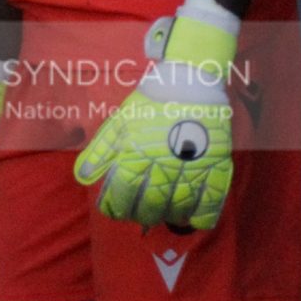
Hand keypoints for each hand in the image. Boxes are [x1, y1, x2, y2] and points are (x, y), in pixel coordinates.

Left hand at [74, 5, 235, 231]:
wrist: (189, 82)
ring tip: (160, 215)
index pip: (123, 191)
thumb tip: (83, 177)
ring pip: (179, 206)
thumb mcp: (119, 123)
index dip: (116, 207)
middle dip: (141, 215)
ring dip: (167, 217)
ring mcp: (193, 165)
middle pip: (151, 203)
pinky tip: (191, 218)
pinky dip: (201, 216)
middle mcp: (164, 161)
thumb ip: (100, 151)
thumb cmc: (149, 103)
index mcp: (137, 150)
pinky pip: (212, 201)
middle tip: (138, 216)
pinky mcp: (218, 165)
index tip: (114, 211)